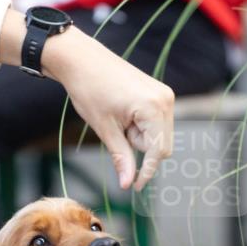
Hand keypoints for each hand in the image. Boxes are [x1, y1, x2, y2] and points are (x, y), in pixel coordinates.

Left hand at [0, 10, 174, 190]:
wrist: (81, 59)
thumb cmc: (89, 89)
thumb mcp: (105, 129)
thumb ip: (121, 158)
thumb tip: (128, 184)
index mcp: (154, 107)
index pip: (159, 151)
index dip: (147, 171)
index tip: (134, 186)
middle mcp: (165, 99)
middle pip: (162, 145)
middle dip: (140, 148)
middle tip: (116, 133)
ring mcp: (164, 94)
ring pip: (159, 135)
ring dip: (139, 137)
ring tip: (118, 120)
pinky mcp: (158, 92)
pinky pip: (156, 122)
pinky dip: (141, 127)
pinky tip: (123, 114)